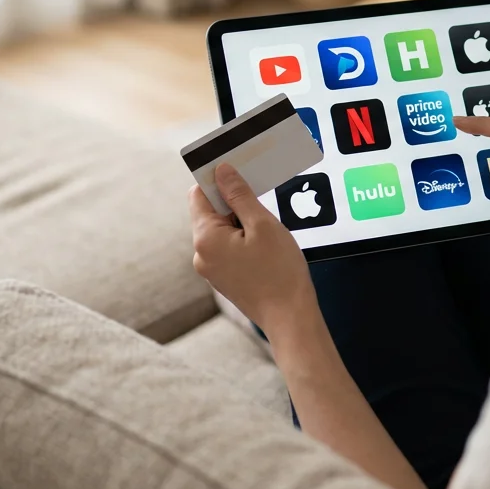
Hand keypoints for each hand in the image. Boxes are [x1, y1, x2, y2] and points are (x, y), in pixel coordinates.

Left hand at [189, 163, 319, 335]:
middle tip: (261, 202)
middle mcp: (200, 254)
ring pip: (221, 230)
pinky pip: (227, 247)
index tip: (239, 172)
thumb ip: (239, 195)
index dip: (217, 180)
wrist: (290, 318)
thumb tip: (222, 171)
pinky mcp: (223, 278)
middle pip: (210, 212)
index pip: (199, 194)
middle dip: (233, 203)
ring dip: (240, 222)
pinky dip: (242, 239)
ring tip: (266, 230)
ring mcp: (210, 268)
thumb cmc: (279, 272)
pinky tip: (264, 246)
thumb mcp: (262, 224)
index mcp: (205, 238)